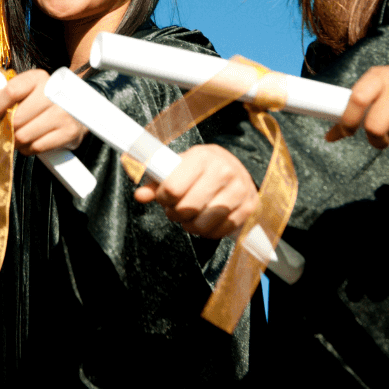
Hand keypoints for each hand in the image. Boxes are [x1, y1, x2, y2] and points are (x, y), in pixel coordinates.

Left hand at [0, 69, 87, 154]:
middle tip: (11, 126)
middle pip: (16, 118)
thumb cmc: (37, 101)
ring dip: (17, 140)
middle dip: (8, 126)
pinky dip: (29, 148)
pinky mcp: (69, 132)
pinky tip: (33, 140)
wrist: (76, 109)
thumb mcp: (18, 92)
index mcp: (38, 77)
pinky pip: (36, 147)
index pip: (10, 90)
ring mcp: (63, 113)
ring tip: (22, 133)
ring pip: (23, 135)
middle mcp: (53, 93)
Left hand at [134, 144, 258, 238]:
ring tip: (189, 216)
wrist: (235, 168)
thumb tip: (140, 196)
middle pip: (186, 208)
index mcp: (202, 156)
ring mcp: (239, 190)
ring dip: (189, 225)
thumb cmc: (199, 169)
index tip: (163, 197)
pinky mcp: (248, 207)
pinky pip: (219, 232)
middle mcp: (223, 170)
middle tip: (174, 209)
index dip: (162, 198)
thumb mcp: (177, 167)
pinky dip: (207, 232)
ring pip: (202, 224)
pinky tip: (205, 220)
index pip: (172, 188)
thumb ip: (155, 181)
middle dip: (175, 213)